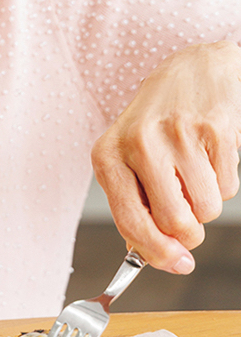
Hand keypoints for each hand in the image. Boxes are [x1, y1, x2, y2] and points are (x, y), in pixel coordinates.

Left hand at [91, 41, 240, 273]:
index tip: (177, 264)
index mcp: (107, 155)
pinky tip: (208, 156)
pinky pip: (229, 188)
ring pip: (207, 209)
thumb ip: (132, 204)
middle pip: (175, 223)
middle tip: (188, 220)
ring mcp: (177, 134)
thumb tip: (145, 252)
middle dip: (188, 233)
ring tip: (193, 174)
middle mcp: (138, 143)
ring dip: (206, 205)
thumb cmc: (154, 124)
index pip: (130, 221)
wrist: (192, 71)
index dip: (156, 253)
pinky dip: (223, 183)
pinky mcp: (214, 129)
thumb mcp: (127, 158)